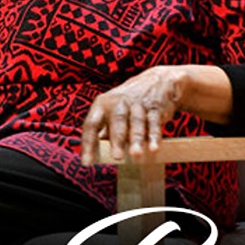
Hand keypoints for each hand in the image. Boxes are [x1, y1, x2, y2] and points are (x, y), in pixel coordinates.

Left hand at [81, 64, 232, 163]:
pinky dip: (154, 136)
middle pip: (116, 120)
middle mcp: (118, 102)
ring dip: (136, 139)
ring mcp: (137, 104)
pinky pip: (154, 122)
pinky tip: (153, 148)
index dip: (88, 144)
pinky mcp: (154, 107)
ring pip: (136, 122)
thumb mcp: (112, 111)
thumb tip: (94, 151)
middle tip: (117, 157)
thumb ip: (104, 130)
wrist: (157, 81)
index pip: (91, 124)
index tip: (87, 162)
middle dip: (116, 139)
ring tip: (136, 155)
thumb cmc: (128, 102)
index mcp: (102, 104)